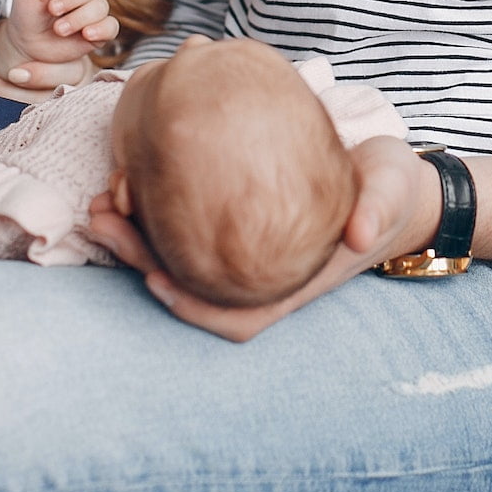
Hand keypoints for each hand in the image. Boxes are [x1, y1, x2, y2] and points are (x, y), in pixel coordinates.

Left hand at [0, 0, 117, 88]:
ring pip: (100, 6)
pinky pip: (111, 27)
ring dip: (79, 18)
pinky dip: (101, 29)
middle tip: (52, 10)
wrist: (26, 44)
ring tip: (58, 29)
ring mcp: (92, 11)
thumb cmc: (26, 13)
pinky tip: (86, 34)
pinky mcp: (99, 31)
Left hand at [84, 135, 441, 341]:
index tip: (155, 281)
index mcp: (294, 280)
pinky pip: (186, 223)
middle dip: (140, 261)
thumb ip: (377, 211)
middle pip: (191, 286)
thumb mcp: (390, 194)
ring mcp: (246, 247)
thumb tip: (358, 234)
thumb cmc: (389, 190)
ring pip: (179, 257)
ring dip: (135, 235)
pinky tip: (131, 174)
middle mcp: (262, 273)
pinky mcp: (236, 216)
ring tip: (101, 200)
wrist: (389, 174)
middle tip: (102, 219)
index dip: (193, 309)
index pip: (237, 317)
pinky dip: (154, 207)